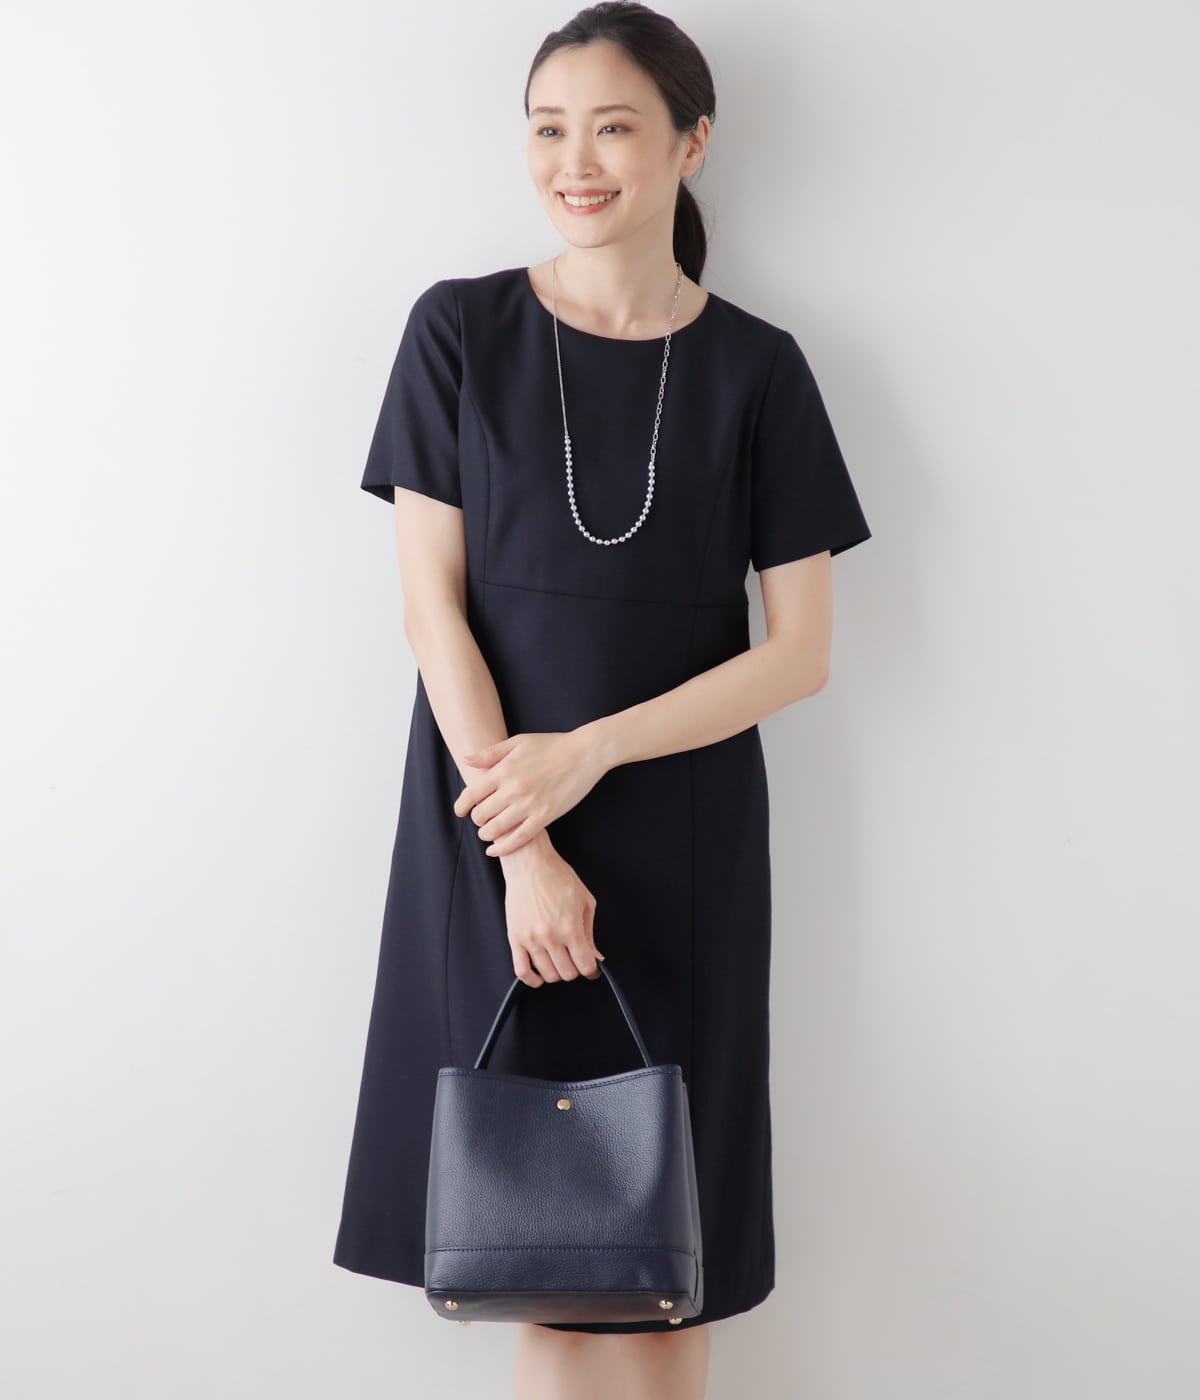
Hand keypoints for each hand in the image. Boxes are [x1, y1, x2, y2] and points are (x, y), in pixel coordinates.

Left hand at [453, 729, 606, 856]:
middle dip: (477, 819)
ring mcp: (529, 804)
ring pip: (496, 829)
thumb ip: (491, 753)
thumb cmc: (552, 745)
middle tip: (481, 819)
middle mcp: (513, 789)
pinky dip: (502, 848)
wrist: (584, 753)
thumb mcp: (518, 741)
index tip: (460, 811)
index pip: (471, 794)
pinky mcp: (545, 816)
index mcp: (503, 770)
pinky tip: (495, 850)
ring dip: (486, 834)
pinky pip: (518, 839)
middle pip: (481, 814)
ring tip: (488, 832)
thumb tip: (466, 760)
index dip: (461, 806)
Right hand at [499, 839, 605, 986]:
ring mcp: (531, 939)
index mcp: (570, 927)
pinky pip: (521, 971)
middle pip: (567, 973)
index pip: (585, 965)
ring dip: (556, 972)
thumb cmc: (557, 877)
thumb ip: (590, 932)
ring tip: (558, 960)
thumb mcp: (585, 901)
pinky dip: (531, 979)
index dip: (591, 970)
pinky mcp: (515, 938)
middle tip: (574, 959)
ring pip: (547, 974)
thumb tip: (596, 955)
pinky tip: (539, 975)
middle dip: (575, 969)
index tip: (591, 967)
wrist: (530, 864)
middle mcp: (550, 936)